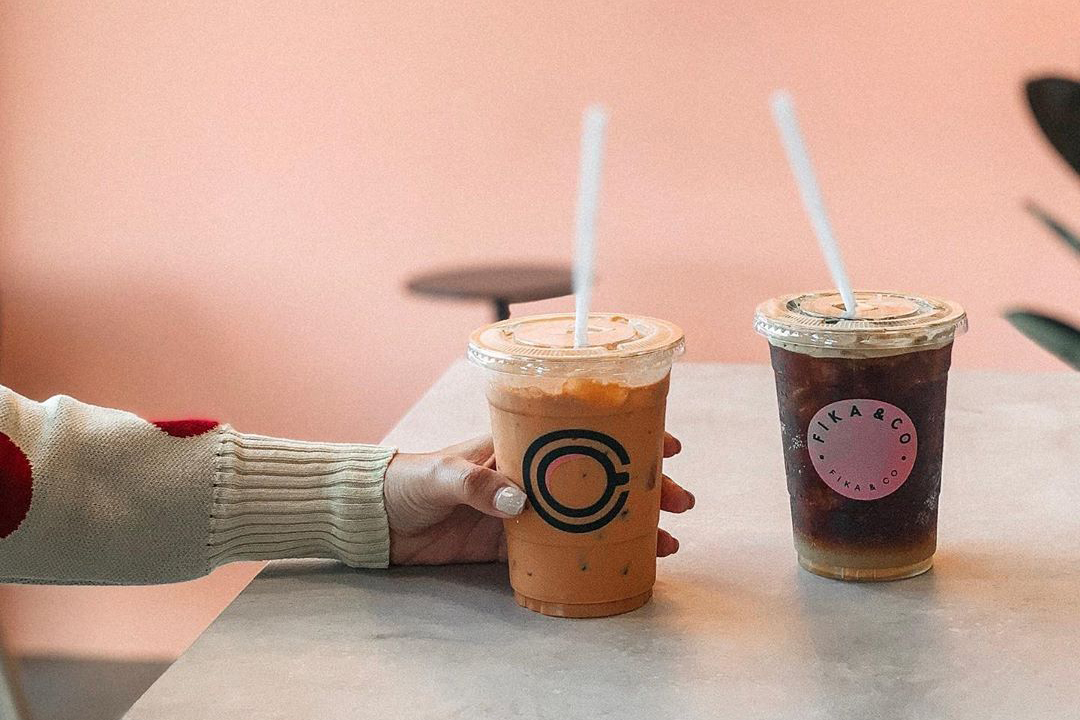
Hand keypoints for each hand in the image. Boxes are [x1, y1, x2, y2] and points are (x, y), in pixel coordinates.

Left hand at [383, 433, 693, 564]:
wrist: (377, 520)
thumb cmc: (407, 480)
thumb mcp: (440, 475)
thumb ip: (477, 485)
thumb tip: (521, 501)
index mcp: (519, 443)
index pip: (582, 433)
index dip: (626, 435)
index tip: (667, 442)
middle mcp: (531, 473)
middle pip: (599, 477)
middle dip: (643, 487)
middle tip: (680, 501)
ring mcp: (525, 509)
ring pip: (588, 515)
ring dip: (627, 525)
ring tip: (666, 540)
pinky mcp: (510, 543)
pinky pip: (560, 549)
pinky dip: (591, 555)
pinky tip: (620, 564)